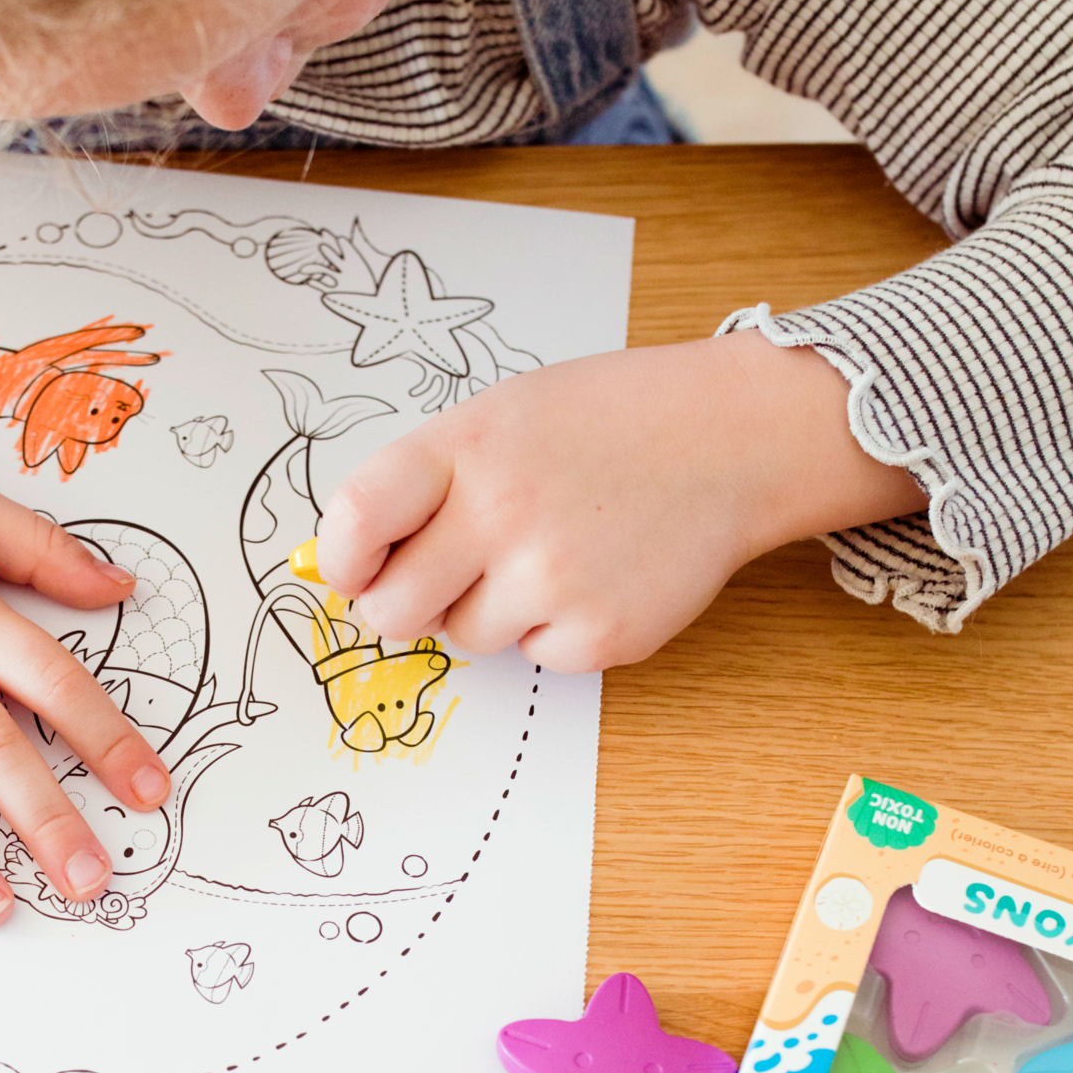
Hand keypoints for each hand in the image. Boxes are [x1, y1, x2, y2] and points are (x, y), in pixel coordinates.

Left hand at [313, 332, 925, 669]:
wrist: (731, 439)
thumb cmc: (609, 423)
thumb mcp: (504, 417)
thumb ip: (427, 482)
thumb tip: (354, 564)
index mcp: (465, 448)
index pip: (357, 520)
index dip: (342, 560)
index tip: (353, 569)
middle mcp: (501, 514)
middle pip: (394, 610)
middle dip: (406, 604)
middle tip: (446, 577)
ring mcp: (553, 580)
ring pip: (466, 637)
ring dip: (493, 609)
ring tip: (554, 549)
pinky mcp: (598, 635)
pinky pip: (536, 655)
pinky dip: (557, 629)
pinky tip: (599, 573)